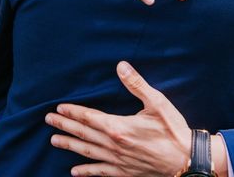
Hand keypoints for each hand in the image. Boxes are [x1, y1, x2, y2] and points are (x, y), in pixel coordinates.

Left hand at [46, 61, 191, 176]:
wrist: (185, 160)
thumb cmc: (172, 129)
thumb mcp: (157, 102)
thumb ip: (137, 84)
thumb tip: (121, 66)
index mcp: (119, 127)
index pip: (89, 117)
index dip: (73, 112)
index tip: (59, 108)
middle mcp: (113, 145)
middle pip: (83, 134)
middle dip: (65, 126)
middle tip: (49, 121)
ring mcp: (117, 161)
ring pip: (87, 152)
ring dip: (70, 145)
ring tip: (54, 140)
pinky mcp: (124, 173)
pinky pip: (100, 172)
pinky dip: (85, 172)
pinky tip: (74, 172)